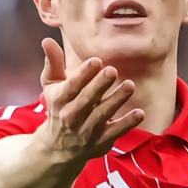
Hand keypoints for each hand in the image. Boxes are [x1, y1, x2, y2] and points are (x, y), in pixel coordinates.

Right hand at [35, 37, 144, 161]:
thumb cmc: (58, 107)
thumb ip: (53, 63)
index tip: (96, 61)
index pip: (71, 86)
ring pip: (102, 115)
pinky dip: (127, 124)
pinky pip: (115, 132)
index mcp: (59, 100)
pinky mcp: (100, 141)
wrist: (57, 147)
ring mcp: (86, 130)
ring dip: (116, 100)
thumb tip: (47, 40)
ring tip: (129, 85)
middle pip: (86, 100)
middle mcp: (71, 116)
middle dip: (99, 85)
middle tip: (112, 70)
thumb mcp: (51, 86)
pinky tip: (139, 113)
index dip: (83, 74)